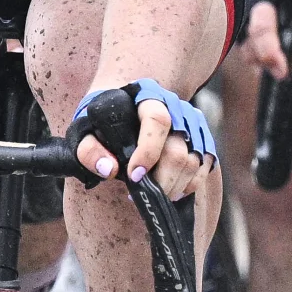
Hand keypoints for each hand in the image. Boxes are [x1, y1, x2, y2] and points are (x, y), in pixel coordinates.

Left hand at [73, 80, 212, 196]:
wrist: (126, 101)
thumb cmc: (105, 117)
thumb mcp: (86, 127)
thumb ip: (88, 148)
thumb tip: (108, 169)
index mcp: (147, 97)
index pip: (158, 120)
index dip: (148, 151)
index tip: (134, 176)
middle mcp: (177, 107)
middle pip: (178, 149)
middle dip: (161, 180)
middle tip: (142, 195)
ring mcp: (193, 123)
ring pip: (193, 161)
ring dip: (174, 186)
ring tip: (154, 195)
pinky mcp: (202, 138)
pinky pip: (204, 166)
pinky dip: (190, 184)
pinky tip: (171, 191)